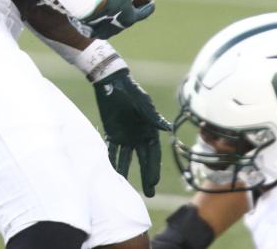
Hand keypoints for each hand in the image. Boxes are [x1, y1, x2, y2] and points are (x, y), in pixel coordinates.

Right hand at [79, 0, 153, 38]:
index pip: (144, 13)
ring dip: (110, 18)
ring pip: (108, 25)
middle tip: (128, 5)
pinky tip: (88, 12)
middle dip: (128, 13)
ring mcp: (102, 31)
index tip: (151, 3)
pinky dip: (92, 19)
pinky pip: (92, 25)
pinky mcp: (87, 31)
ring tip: (107, 9)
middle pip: (126, 20)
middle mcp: (117, 28)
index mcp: (129, 18)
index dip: (148, 7)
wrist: (84, 8)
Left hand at [94, 67, 171, 196]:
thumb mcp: (143, 104)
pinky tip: (110, 173)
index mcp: (149, 131)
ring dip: (125, 172)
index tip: (152, 183)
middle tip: (148, 193)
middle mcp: (139, 136)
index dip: (153, 169)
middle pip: (142, 161)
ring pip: (126, 158)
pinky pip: (111, 150)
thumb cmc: (131, 92)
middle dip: (145, 177)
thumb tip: (166, 128)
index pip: (153, 154)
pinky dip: (110, 161)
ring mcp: (125, 136)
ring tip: (124, 188)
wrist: (112, 82)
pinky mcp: (112, 133)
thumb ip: (152, 117)